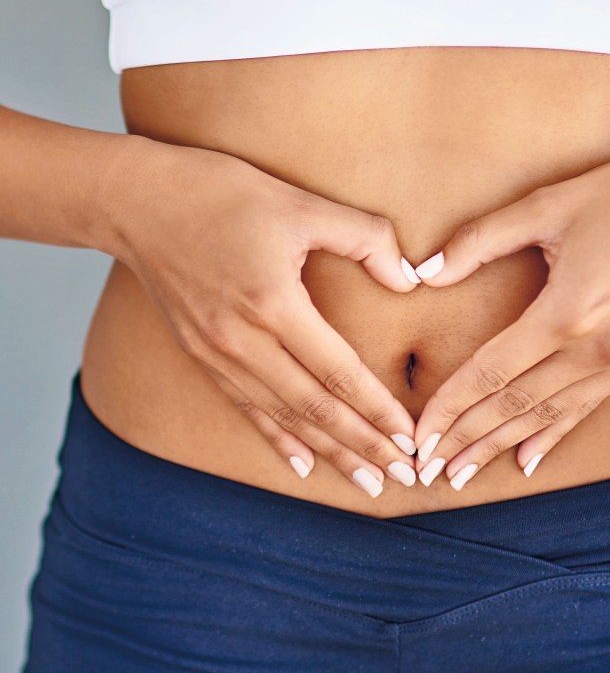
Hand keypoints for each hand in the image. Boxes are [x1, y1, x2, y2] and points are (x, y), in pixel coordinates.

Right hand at [109, 135, 422, 496]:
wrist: (136, 200)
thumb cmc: (220, 192)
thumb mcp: (300, 203)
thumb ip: (365, 238)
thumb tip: (410, 279)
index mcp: (273, 303)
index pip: (338, 373)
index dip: (378, 409)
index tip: (410, 438)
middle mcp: (243, 341)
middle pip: (315, 408)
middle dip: (364, 446)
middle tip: (403, 475)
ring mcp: (217, 354)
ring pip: (285, 417)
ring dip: (330, 452)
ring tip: (367, 480)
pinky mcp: (201, 356)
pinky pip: (246, 408)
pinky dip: (277, 438)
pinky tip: (303, 463)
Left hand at [410, 142, 609, 489]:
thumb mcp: (548, 203)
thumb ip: (480, 240)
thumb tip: (425, 271)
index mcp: (567, 311)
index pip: (492, 372)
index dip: (451, 406)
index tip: (420, 434)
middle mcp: (595, 348)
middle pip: (514, 405)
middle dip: (466, 440)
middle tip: (428, 469)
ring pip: (546, 416)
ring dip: (500, 447)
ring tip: (463, 474)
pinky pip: (584, 409)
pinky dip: (551, 437)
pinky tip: (526, 461)